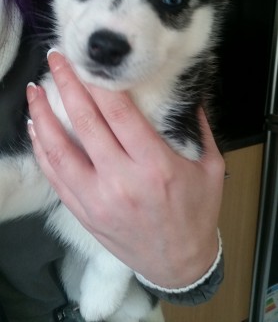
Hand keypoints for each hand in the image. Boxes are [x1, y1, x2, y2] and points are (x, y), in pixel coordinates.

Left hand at [27, 51, 224, 288]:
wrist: (179, 265)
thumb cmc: (197, 214)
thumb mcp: (211, 168)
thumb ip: (199, 128)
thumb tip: (188, 95)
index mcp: (155, 164)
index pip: (118, 113)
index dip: (98, 82)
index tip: (87, 61)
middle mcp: (122, 180)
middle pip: (85, 122)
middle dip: (67, 84)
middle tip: (56, 59)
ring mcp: (98, 198)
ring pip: (59, 149)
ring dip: (42, 115)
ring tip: (34, 90)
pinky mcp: (84, 212)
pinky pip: (54, 177)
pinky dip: (41, 150)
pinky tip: (35, 129)